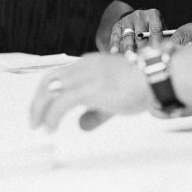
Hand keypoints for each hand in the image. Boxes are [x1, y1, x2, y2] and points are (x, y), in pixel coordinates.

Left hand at [29, 53, 152, 131]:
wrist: (158, 77)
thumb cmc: (144, 85)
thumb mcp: (115, 100)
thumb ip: (96, 112)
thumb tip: (81, 125)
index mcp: (91, 64)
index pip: (60, 74)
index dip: (48, 92)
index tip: (43, 109)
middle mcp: (85, 67)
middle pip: (50, 80)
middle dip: (37, 101)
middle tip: (34, 120)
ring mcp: (87, 77)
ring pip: (51, 90)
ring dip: (40, 109)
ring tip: (39, 125)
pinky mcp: (91, 89)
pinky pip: (62, 102)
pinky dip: (51, 116)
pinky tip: (50, 127)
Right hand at [105, 8, 165, 55]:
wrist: (136, 17)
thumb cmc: (151, 27)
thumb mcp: (160, 28)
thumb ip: (163, 39)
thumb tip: (166, 52)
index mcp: (153, 15)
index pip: (156, 30)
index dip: (157, 44)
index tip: (159, 56)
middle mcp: (140, 16)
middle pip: (141, 35)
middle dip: (143, 50)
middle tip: (145, 62)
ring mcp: (128, 20)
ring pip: (129, 36)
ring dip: (130, 49)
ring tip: (131, 59)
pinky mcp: (118, 25)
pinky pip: (116, 35)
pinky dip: (115, 44)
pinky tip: (114, 51)